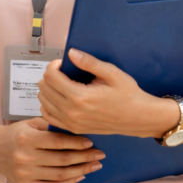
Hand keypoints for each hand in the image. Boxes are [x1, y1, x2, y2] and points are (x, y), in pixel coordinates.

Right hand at [0, 118, 102, 182]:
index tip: (90, 142)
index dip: (76, 143)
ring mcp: (24, 173)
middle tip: (99, 155)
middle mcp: (24, 157)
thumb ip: (50, 125)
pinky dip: (68, 182)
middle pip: (62, 160)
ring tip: (93, 166)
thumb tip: (76, 128)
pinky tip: (79, 176)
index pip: (57, 142)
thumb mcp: (29, 124)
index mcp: (26, 138)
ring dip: (81, 171)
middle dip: (84, 158)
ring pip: (60, 175)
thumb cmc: (15, 134)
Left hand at [37, 49, 179, 137]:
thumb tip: (71, 53)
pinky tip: (59, 98)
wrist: (139, 118)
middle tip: (63, 72)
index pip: (50, 76)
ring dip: (48, 89)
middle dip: (50, 75)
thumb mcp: (112, 73)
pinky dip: (49, 105)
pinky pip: (48, 116)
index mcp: (80, 97)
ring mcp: (72, 123)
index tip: (63, 63)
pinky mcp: (74, 129)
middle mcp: (72, 112)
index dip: (54, 65)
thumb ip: (89, 62)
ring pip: (43, 101)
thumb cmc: (128, 95)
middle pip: (44, 88)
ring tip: (62, 84)